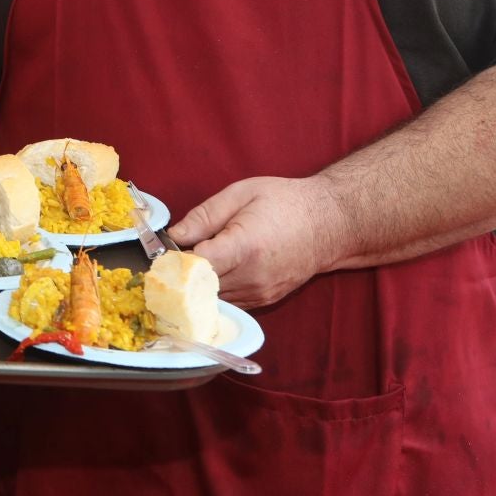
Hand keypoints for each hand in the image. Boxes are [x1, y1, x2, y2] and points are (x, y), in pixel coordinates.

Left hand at [167, 175, 346, 308]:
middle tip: (176, 254)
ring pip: (211, 298)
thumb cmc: (286, 202)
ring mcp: (259, 292)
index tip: (166, 249)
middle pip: (199, 286)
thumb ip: (204, 216)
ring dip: (199, 283)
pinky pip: (228, 302)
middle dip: (183, 272)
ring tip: (199, 259)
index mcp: (244, 247)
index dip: (176, 259)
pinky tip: (217, 271)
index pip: (195, 266)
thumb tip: (174, 236)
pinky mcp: (265, 301)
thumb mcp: (241, 193)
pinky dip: (216, 290)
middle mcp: (252, 277)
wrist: (329, 224)